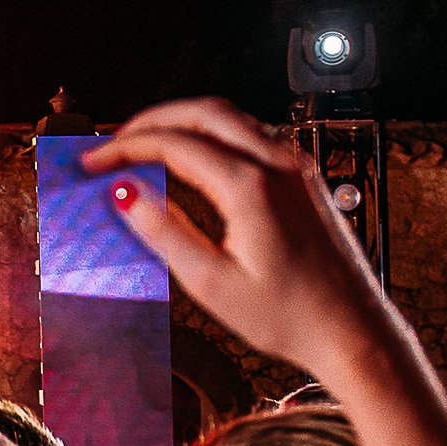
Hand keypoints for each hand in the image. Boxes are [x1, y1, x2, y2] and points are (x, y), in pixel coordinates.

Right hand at [83, 98, 385, 376]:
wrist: (352, 333)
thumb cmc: (288, 318)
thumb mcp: (212, 284)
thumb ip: (164, 232)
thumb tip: (124, 194)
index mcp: (251, 188)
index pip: (175, 144)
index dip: (126, 148)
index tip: (94, 163)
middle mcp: (278, 166)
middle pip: (204, 112)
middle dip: (152, 120)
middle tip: (114, 140)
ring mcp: (296, 169)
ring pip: (232, 118)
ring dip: (184, 122)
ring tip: (146, 145)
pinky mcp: (304, 181)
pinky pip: (253, 136)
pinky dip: (214, 135)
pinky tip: (194, 159)